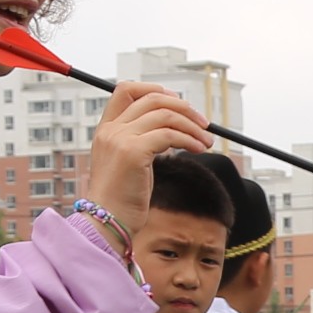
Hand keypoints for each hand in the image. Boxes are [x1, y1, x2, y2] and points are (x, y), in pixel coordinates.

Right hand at [84, 82, 216, 227]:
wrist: (107, 222)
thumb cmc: (122, 200)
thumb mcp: (128, 163)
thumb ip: (141, 141)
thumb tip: (173, 128)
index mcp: (106, 130)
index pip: (126, 90)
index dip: (155, 90)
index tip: (178, 103)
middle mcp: (110, 130)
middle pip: (152, 98)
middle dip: (183, 107)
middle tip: (203, 124)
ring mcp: (120, 139)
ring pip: (165, 115)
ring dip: (192, 126)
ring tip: (206, 142)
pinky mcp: (133, 152)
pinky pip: (170, 135)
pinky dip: (190, 139)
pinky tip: (199, 149)